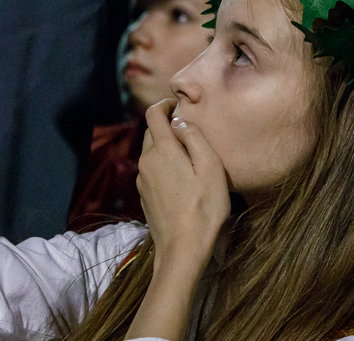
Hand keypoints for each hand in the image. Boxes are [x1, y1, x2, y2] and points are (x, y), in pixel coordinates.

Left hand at [137, 98, 229, 274]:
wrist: (182, 249)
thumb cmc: (204, 208)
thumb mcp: (211, 168)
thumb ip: (195, 138)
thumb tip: (179, 122)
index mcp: (162, 150)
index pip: (152, 114)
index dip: (165, 104)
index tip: (179, 106)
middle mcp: (146, 161)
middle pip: (151, 132)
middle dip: (167, 127)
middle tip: (190, 133)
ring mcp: (142, 180)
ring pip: (151, 152)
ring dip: (166, 148)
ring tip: (188, 158)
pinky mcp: (144, 195)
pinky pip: (151, 171)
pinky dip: (163, 166)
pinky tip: (181, 180)